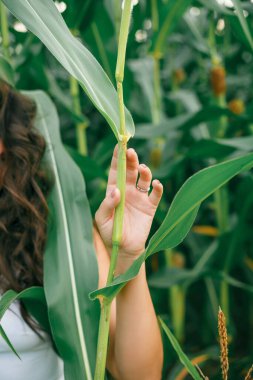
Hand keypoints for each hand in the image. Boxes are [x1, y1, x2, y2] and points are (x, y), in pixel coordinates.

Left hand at [95, 144, 162, 261]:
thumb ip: (108, 204)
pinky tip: (155, 184)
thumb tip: (116, 190)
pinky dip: (157, 187)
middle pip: (130, 170)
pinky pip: (155, 194)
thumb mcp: (102, 219)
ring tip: (143, 169)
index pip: (116, 170)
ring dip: (145, 171)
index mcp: (114, 190)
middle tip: (131, 152)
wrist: (123, 249)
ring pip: (144, 179)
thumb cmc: (109, 232)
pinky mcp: (150, 207)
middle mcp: (128, 190)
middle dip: (131, 159)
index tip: (119, 144)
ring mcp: (139, 197)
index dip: (118, 157)